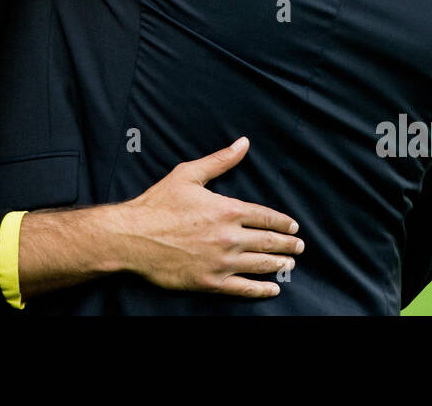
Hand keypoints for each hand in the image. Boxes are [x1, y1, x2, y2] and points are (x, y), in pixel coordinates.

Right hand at [112, 136, 303, 297]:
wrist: (132, 238)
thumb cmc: (157, 204)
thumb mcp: (188, 175)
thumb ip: (220, 161)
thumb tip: (243, 143)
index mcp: (227, 210)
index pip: (265, 217)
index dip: (282, 222)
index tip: (293, 226)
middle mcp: (229, 237)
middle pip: (268, 242)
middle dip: (288, 244)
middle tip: (299, 246)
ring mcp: (222, 262)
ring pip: (261, 264)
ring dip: (279, 264)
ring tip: (290, 263)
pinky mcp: (211, 282)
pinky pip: (244, 288)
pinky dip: (262, 289)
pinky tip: (273, 288)